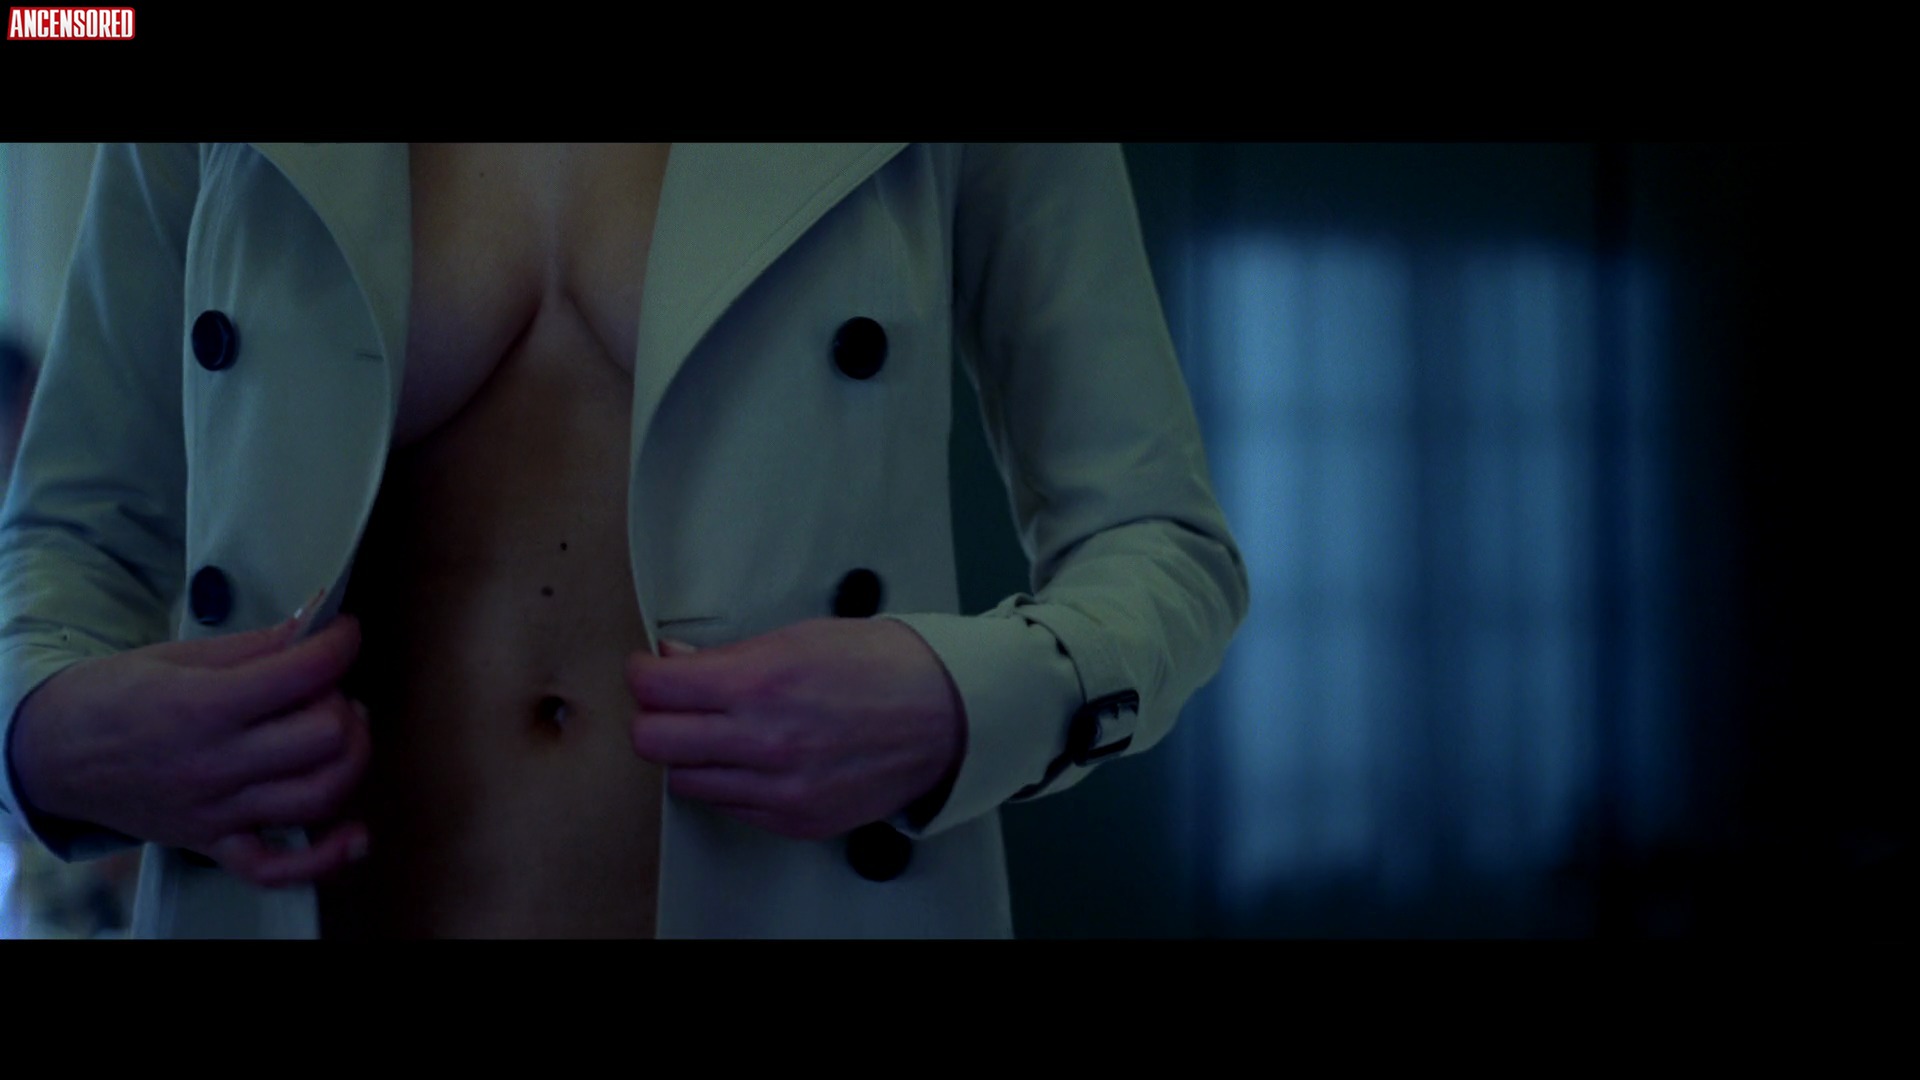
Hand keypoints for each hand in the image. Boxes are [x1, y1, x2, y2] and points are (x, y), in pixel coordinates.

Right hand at [8, 615, 372, 887]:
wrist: (54, 754)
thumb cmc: (116, 697)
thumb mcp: (179, 655)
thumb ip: (257, 646)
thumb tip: (317, 624)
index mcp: (203, 706)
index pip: (304, 675)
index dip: (340, 644)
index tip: (344, 633)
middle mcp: (215, 764)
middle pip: (327, 737)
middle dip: (342, 703)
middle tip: (325, 690)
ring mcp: (217, 812)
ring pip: (321, 796)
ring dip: (349, 760)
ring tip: (337, 734)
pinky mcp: (214, 845)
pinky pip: (279, 868)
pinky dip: (324, 858)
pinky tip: (354, 836)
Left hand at [627, 617, 966, 840]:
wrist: (946, 716)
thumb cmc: (885, 667)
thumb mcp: (800, 637)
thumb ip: (730, 656)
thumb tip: (676, 663)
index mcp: (760, 685)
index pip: (655, 689)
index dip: (643, 674)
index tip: (648, 671)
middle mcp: (763, 742)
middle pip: (652, 742)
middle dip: (652, 717)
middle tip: (668, 703)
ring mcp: (779, 789)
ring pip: (684, 780)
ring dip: (689, 754)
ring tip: (716, 731)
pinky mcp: (795, 820)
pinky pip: (729, 806)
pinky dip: (728, 781)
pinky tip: (751, 757)